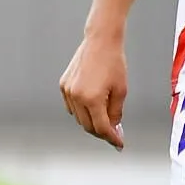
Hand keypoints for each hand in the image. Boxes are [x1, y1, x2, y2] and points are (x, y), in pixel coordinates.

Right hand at [60, 35, 126, 149]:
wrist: (101, 41)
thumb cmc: (113, 62)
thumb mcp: (121, 90)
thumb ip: (116, 112)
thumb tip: (113, 127)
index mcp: (92, 98)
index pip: (101, 128)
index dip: (111, 138)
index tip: (119, 143)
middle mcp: (76, 96)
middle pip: (88, 126)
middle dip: (101, 132)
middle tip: (114, 134)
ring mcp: (68, 91)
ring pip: (79, 118)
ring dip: (91, 122)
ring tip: (105, 119)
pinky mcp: (64, 85)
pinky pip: (72, 106)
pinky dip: (82, 111)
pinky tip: (93, 107)